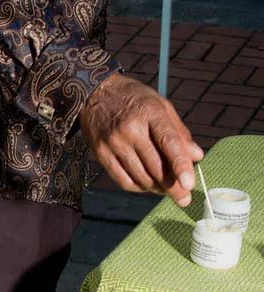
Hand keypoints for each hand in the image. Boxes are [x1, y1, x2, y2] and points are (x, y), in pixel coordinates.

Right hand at [79, 73, 203, 207]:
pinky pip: (121, 179)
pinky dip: (137, 187)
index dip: (180, 166)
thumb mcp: (161, 106)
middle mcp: (130, 129)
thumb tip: (197, 156)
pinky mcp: (100, 153)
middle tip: (184, 198)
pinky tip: (146, 186)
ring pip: (139, 176)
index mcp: (150, 113)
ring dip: (156, 188)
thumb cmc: (134, 99)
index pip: (169, 143)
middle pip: (155, 166)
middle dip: (172, 186)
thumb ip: (179, 132)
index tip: (190, 185)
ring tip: (166, 191)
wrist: (94, 93)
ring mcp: (113, 142)